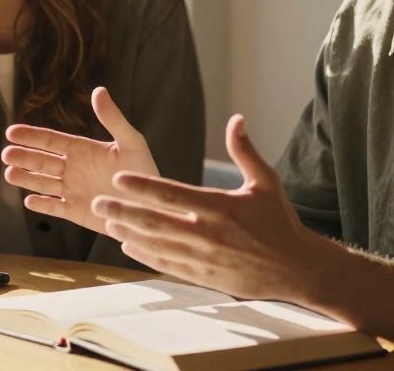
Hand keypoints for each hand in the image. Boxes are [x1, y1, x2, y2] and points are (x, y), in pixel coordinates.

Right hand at [2, 87, 159, 233]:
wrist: (151, 204)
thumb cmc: (143, 170)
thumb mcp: (131, 141)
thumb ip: (113, 118)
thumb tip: (99, 90)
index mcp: (82, 149)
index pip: (51, 141)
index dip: (32, 136)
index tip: (11, 132)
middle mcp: (73, 168)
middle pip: (42, 161)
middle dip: (24, 157)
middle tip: (6, 154)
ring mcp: (72, 190)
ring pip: (43, 183)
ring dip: (27, 179)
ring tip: (10, 174)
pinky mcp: (75, 212)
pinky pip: (55, 207)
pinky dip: (43, 205)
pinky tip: (30, 201)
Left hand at [90, 115, 319, 300]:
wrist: (296, 268)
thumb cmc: (280, 221)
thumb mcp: (265, 182)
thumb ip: (245, 151)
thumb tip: (236, 119)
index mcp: (219, 206)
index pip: (171, 194)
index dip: (142, 186)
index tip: (118, 179)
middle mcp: (206, 233)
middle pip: (154, 221)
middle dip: (122, 210)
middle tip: (98, 202)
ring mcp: (203, 257)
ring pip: (155, 244)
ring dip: (128, 232)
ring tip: (106, 221)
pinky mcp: (203, 275)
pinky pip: (166, 264)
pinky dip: (144, 255)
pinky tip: (128, 245)